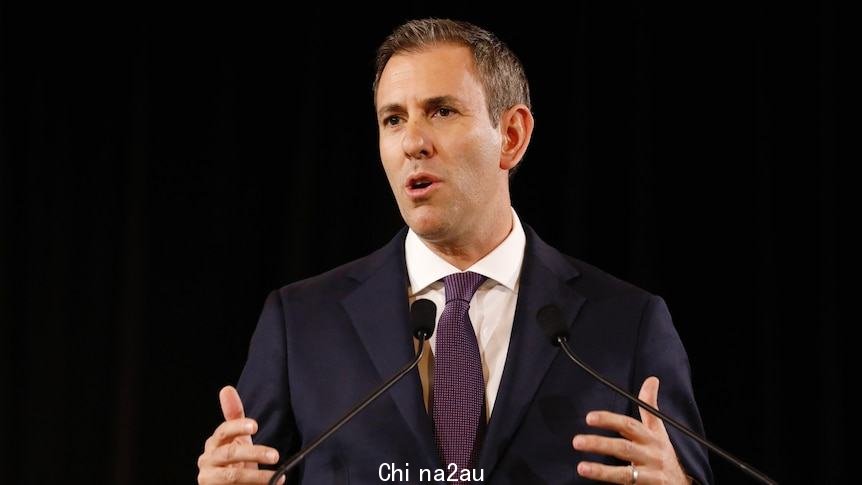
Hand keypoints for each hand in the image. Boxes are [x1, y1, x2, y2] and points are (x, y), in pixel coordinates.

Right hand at [197, 385, 282, 483]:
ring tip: (277, 477)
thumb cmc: (235, 460)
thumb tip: (226, 389)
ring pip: (232, 476)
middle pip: (230, 454)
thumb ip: (233, 415)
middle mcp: (207, 461)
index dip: (238, 427)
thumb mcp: (237, 437)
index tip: (255, 426)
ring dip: (256, 476)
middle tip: (275, 455)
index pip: (224, 431)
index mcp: (214, 444)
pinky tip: (272, 484)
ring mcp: (209, 479)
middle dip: (254, 453)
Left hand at [572, 377, 688, 483]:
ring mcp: (651, 475)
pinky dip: (611, 483)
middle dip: (600, 444)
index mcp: (651, 437)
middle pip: (624, 448)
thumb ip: (649, 407)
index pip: (629, 425)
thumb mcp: (659, 430)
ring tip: (581, 467)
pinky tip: (594, 481)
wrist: (679, 483)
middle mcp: (652, 455)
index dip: (609, 420)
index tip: (589, 417)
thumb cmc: (662, 453)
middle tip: (577, 441)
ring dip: (602, 471)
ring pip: (625, 473)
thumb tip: (652, 379)